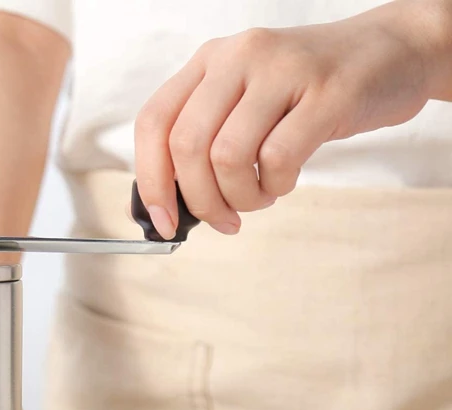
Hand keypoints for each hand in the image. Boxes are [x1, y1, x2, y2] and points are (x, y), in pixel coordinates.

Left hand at [134, 0, 450, 236]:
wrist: (392, 53)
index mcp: (209, 61)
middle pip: (187, 146)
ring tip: (260, 197)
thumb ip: (206, 140)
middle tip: (223, 221)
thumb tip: (170, 206)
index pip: (154, 123)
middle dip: (200, 201)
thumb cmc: (308, 92)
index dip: (151, 182)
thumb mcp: (245, 101)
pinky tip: (284, 181)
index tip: (163, 222)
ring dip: (240, 197)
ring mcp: (282, 70)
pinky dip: (276, 185)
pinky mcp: (325, 92)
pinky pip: (277, 158)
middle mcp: (238, 57)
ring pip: (228, 156)